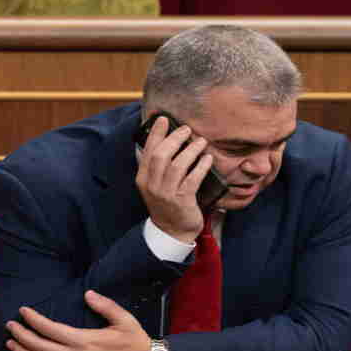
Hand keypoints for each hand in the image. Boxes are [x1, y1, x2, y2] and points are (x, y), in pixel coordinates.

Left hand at [5, 290, 152, 350]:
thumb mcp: (124, 319)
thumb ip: (105, 306)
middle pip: (39, 347)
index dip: (34, 320)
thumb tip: (88, 294)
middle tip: (10, 325)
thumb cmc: (134, 340)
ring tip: (11, 342)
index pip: (50, 329)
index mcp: (84, 341)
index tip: (23, 310)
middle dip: (21, 335)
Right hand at [135, 115, 213, 241]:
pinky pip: (192, 179)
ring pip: (177, 165)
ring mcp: (166, 193)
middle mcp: (152, 185)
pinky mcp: (182, 201)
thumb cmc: (167, 204)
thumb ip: (159, 166)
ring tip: (201, 141)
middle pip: (161, 155)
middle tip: (187, 129)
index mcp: (143, 178)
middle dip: (175, 138)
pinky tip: (207, 158)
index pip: (148, 151)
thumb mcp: (156, 185)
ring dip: (191, 150)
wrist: (171, 232)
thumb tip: (170, 140)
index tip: (163, 119)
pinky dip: (201, 166)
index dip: (156, 133)